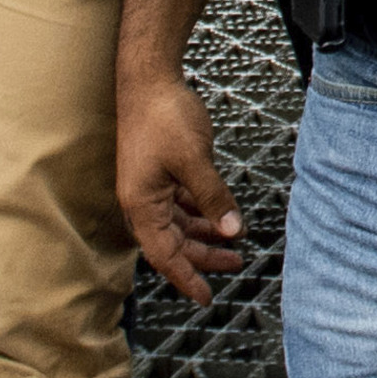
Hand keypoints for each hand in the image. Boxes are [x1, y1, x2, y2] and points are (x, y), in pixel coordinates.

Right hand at [112, 66, 245, 299]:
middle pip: (172, 243)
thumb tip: (232, 229)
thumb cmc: (162, 115)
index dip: (186, 278)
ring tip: (232, 242)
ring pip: (177, 224)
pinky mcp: (159, 172)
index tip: (205, 297)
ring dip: (203, 235)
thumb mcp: (195, 161)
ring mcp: (149, 186)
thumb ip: (214, 197)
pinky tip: (218, 214)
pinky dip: (199, 213)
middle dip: (202, 257)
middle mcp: (142, 201)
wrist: (148, 80)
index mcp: (142, 205)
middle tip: (234, 263)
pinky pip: (179, 204)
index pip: (164, 256)